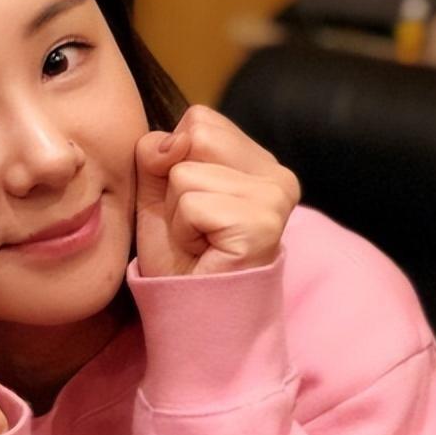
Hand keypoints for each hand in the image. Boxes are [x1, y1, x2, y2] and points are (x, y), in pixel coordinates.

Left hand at [134, 105, 299, 276]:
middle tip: (193, 225)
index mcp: (259, 161)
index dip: (174, 162)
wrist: (193, 314)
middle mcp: (277, 174)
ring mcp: (275, 196)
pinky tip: (204, 251)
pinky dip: (183, 231)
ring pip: (186, 173)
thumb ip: (157, 154)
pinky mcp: (262, 221)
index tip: (190, 206)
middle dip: (174, 183)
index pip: (199, 120)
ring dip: (176, 213)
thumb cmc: (180, 258)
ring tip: (199, 240)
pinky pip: (192, 204)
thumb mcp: (157, 193)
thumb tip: (176, 139)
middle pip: (195, 135)